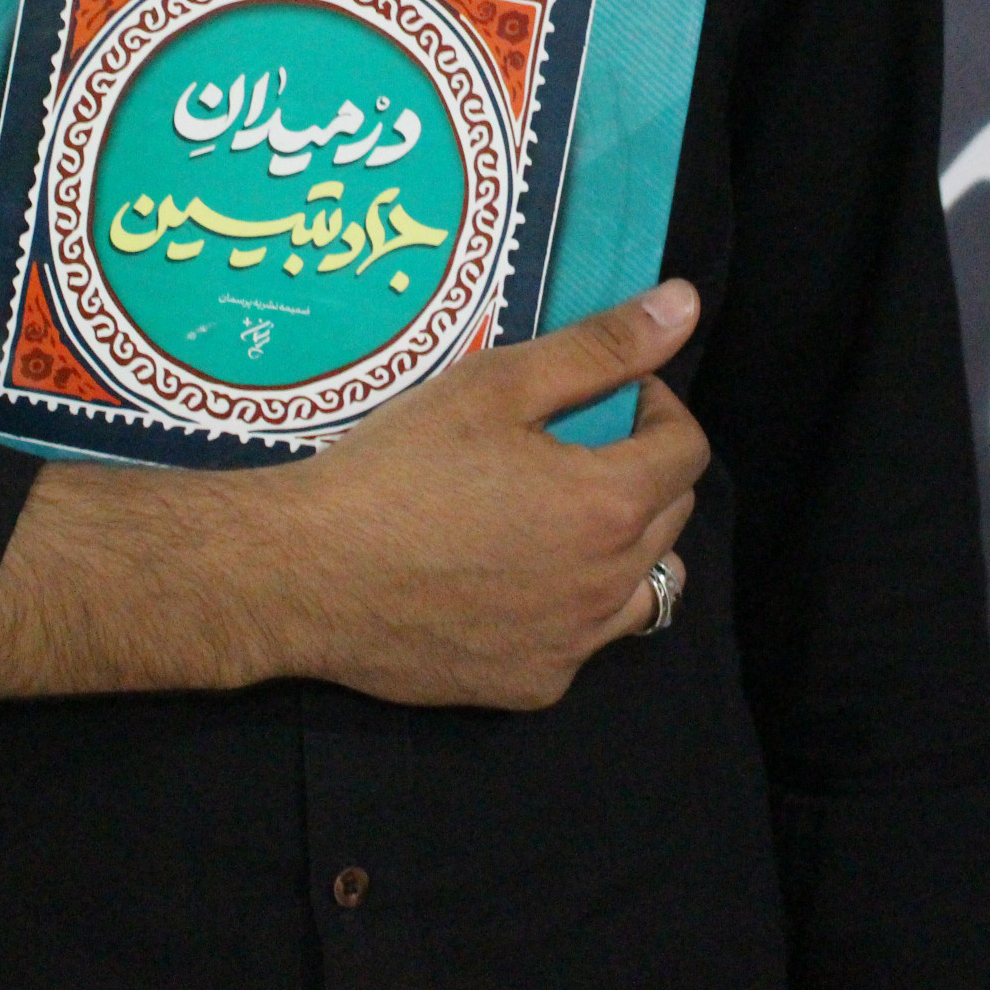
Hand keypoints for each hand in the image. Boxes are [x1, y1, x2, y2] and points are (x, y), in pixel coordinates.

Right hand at [0, 280, 707, 706]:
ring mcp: (571, 645)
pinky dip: (569, 608)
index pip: (686, 449)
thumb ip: (598, 348)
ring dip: (624, 548)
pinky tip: (510, 580)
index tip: (608, 395)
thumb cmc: (395, 468)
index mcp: (608, 504)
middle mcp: (608, 585)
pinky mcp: (530, 686)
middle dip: (640, 471)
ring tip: (559, 519)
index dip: (657, 408)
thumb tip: (684, 304)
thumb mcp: (495, 386)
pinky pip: (582, 642)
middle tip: (572, 445)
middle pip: (672, 518)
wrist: (303, 573)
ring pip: (644, 592)